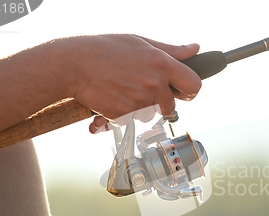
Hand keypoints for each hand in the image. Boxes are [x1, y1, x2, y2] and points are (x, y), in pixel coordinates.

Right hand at [62, 34, 200, 133]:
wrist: (74, 65)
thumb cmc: (105, 49)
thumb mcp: (141, 42)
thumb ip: (172, 50)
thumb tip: (194, 49)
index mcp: (163, 64)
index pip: (194, 86)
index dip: (190, 90)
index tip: (182, 91)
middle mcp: (154, 85)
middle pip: (171, 106)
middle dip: (161, 101)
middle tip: (143, 88)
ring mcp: (139, 102)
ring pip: (150, 114)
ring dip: (140, 106)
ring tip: (123, 88)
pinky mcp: (124, 115)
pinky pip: (130, 120)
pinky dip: (123, 113)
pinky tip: (113, 97)